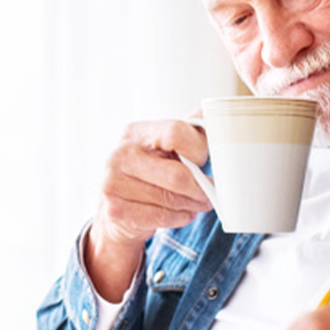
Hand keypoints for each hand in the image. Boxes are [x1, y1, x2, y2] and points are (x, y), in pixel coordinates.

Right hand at [85, 118, 211, 300]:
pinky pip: (161, 217)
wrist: (117, 208)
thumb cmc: (150, 172)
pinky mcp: (116, 210)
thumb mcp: (167, 147)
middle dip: (201, 188)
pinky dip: (180, 218)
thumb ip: (190, 131)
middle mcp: (120, 154)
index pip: (176, 132)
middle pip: (177, 175)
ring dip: (192, 205)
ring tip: (196, 204)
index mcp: (136, 132)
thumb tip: (216, 112)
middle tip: (210, 193)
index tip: (203, 159)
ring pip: (171, 199)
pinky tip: (181, 213)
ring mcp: (113, 183)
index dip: (198, 149)